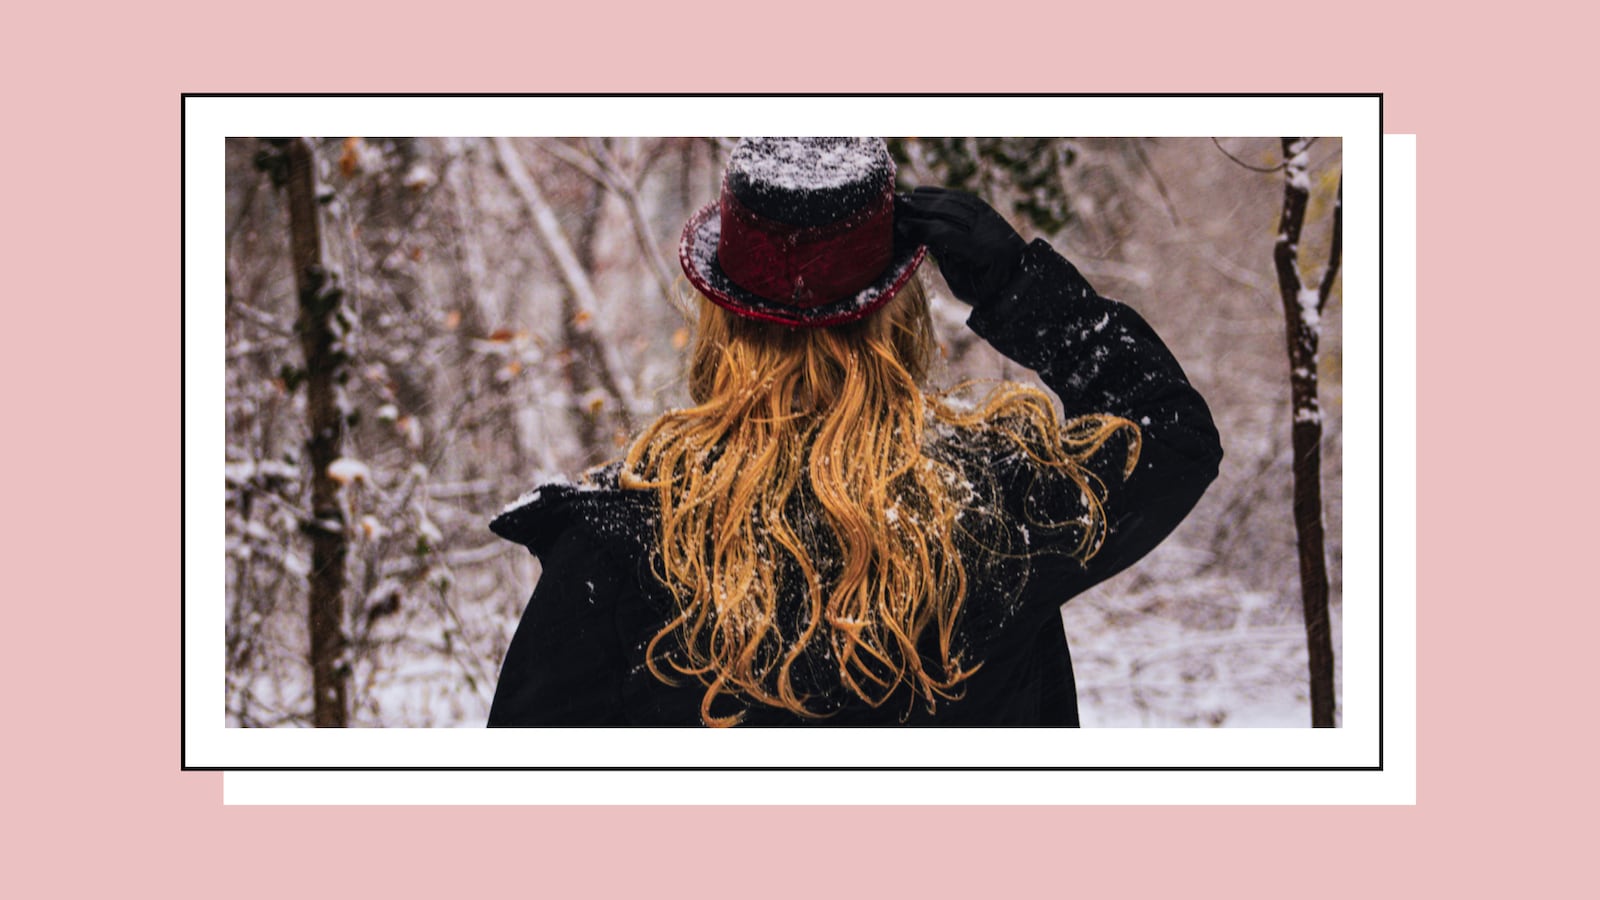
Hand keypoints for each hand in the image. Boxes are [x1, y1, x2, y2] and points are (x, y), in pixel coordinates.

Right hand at [895, 187, 1027, 306]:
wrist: (1021, 280)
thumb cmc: (987, 292)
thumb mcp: (963, 286)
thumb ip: (945, 261)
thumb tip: (921, 237)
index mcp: (986, 253)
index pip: (946, 234)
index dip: (921, 228)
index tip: (901, 226)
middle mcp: (990, 230)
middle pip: (949, 212)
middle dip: (920, 209)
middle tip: (895, 208)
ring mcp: (991, 218)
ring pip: (954, 202)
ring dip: (927, 199)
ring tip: (904, 200)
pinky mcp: (988, 211)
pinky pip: (961, 198)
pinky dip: (940, 194)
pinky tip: (921, 193)